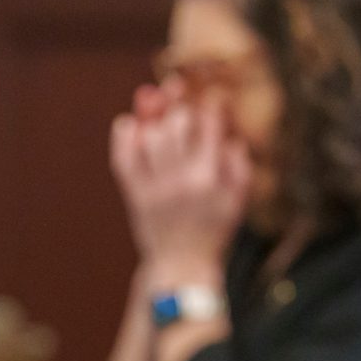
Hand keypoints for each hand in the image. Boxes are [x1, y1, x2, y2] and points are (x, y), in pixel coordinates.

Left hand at [109, 86, 250, 272]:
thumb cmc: (213, 231)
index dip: (211, 104)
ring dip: (154, 118)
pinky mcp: (134, 194)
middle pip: (176, 124)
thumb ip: (238, 165)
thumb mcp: (237, 200)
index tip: (211, 97)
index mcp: (210, 178)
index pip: (209, 126)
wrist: (182, 264)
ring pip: (150, 136)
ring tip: (159, 113)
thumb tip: (229, 134)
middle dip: (180, 106)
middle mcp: (181, 179)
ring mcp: (155, 186)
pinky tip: (132, 125)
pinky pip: (122, 156)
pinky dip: (124, 134)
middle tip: (181, 101)